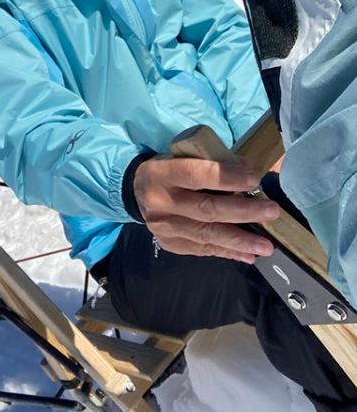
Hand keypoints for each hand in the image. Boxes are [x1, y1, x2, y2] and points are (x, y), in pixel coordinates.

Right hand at [133, 155, 279, 263]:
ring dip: (240, 241)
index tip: (254, 179)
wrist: (139, 191)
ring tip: (266, 246)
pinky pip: (203, 250)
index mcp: (163, 173)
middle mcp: (160, 202)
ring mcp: (163, 227)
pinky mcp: (169, 244)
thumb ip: (213, 162)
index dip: (226, 178)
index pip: (195, 175)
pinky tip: (249, 254)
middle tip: (271, 212)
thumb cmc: (171, 168)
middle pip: (206, 209)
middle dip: (243, 212)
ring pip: (206, 236)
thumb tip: (250, 172)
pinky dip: (228, 252)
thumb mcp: (184, 156)